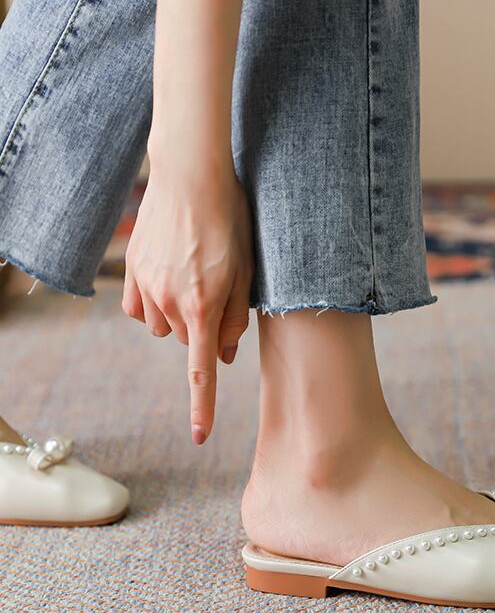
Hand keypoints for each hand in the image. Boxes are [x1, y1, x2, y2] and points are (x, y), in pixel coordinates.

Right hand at [122, 164, 252, 444]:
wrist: (191, 175)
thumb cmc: (231, 221)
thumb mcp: (246, 270)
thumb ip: (235, 317)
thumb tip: (225, 356)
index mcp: (203, 304)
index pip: (201, 368)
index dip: (202, 404)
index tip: (199, 437)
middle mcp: (169, 301)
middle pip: (187, 340)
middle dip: (203, 329)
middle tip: (219, 291)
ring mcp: (145, 286)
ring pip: (161, 327)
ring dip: (178, 317)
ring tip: (194, 277)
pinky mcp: (131, 270)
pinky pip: (138, 308)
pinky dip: (153, 305)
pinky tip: (167, 279)